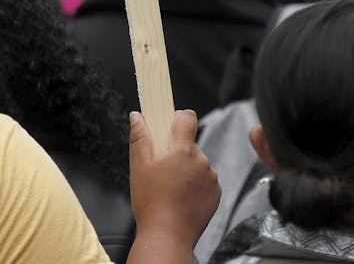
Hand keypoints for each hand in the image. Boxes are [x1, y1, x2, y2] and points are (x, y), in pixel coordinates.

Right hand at [128, 110, 219, 255]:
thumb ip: (139, 138)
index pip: (188, 118)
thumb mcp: (138, 167)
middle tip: (162, 170)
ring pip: (198, 164)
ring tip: (171, 189)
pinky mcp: (216, 193)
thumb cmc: (151, 204)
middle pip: (190, 145)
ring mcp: (211, 177)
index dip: (178, 118)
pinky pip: (206, 181)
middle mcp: (201, 160)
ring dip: (188, 170)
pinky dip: (196, 186)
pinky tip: (182, 198)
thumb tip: (138, 117)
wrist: (167, 236)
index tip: (169, 126)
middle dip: (177, 152)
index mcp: (182, 150)